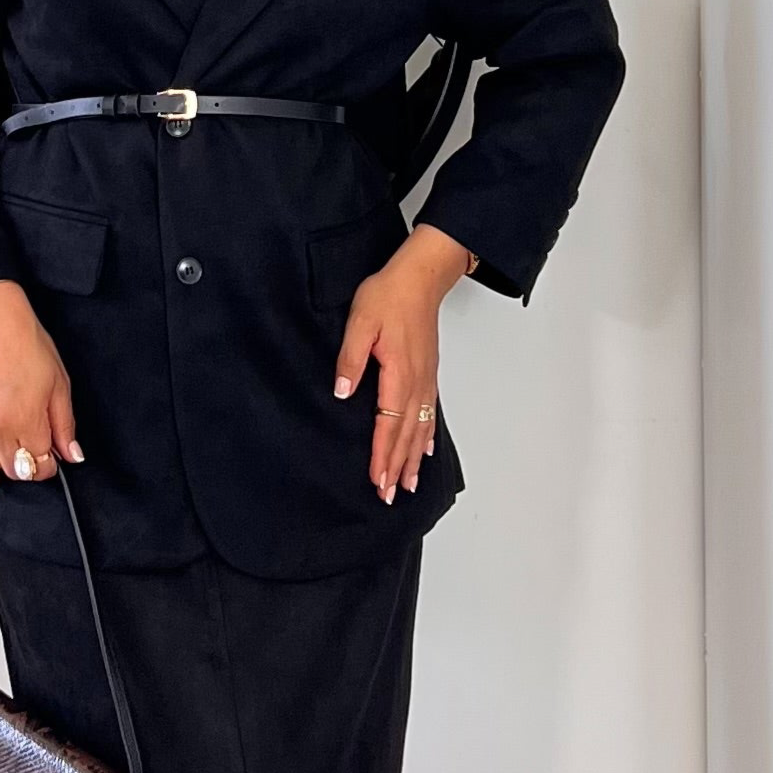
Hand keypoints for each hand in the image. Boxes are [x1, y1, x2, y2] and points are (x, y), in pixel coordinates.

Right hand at [0, 282, 83, 488]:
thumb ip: (64, 425)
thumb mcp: (60, 384)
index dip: (52, 465)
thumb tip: (72, 454)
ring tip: (23, 451)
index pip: (41, 465)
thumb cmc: (26, 344)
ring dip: (13, 465)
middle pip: (18, 470)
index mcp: (26, 419)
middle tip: (43, 452)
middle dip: (34, 467)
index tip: (56, 455)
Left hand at [333, 223, 467, 502]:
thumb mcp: (360, 321)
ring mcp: (425, 380)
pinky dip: (427, 437)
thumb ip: (351, 358)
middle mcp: (416, 382)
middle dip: (398, 468)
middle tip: (390, 496)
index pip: (388, 423)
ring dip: (413, 459)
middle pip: (406, 434)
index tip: (377, 479)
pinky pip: (429, 414)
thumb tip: (343, 391)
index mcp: (398, 373)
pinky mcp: (428, 374)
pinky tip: (426, 452)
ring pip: (420, 429)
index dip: (382, 454)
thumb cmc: (389, 294)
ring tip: (409, 485)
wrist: (421, 276)